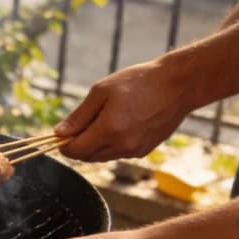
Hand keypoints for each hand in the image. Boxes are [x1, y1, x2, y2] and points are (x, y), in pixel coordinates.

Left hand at [54, 58, 190, 160]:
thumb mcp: (102, 91)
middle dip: (78, 145)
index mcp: (108, 131)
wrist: (179, 84)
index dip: (63, 145)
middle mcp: (121, 146)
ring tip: (104, 120)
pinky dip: (111, 145)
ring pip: (102, 156)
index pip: (74, 151)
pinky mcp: (144, 151)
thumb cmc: (139, 82)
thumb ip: (79, 116)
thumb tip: (59, 133)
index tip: (60, 135)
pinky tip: (121, 124)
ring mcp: (134, 151)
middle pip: (86, 156)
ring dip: (95, 145)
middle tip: (82, 124)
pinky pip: (118, 154)